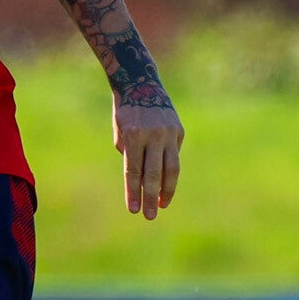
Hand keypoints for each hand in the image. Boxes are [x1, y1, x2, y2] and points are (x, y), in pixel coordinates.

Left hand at [112, 99, 183, 220]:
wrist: (141, 83)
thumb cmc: (125, 111)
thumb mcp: (120, 131)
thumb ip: (129, 155)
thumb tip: (140, 180)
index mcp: (134, 135)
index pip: (133, 171)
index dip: (133, 192)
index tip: (133, 210)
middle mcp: (153, 135)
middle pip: (154, 174)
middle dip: (150, 197)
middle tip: (149, 216)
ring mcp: (169, 133)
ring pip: (172, 168)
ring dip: (167, 190)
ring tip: (161, 205)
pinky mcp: (179, 131)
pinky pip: (174, 155)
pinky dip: (170, 171)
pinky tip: (165, 184)